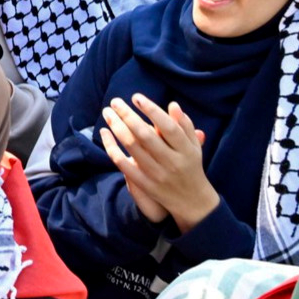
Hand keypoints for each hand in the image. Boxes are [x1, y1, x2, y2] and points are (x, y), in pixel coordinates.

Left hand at [100, 95, 217, 231]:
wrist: (192, 202)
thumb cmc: (191, 166)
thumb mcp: (194, 146)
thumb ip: (184, 126)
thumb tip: (172, 104)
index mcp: (186, 150)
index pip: (168, 127)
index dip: (152, 110)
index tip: (136, 97)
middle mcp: (172, 162)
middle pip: (146, 135)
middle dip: (128, 115)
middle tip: (115, 101)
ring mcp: (157, 174)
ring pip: (132, 147)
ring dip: (117, 127)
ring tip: (107, 112)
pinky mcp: (144, 184)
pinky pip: (123, 164)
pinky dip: (111, 147)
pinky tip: (104, 133)